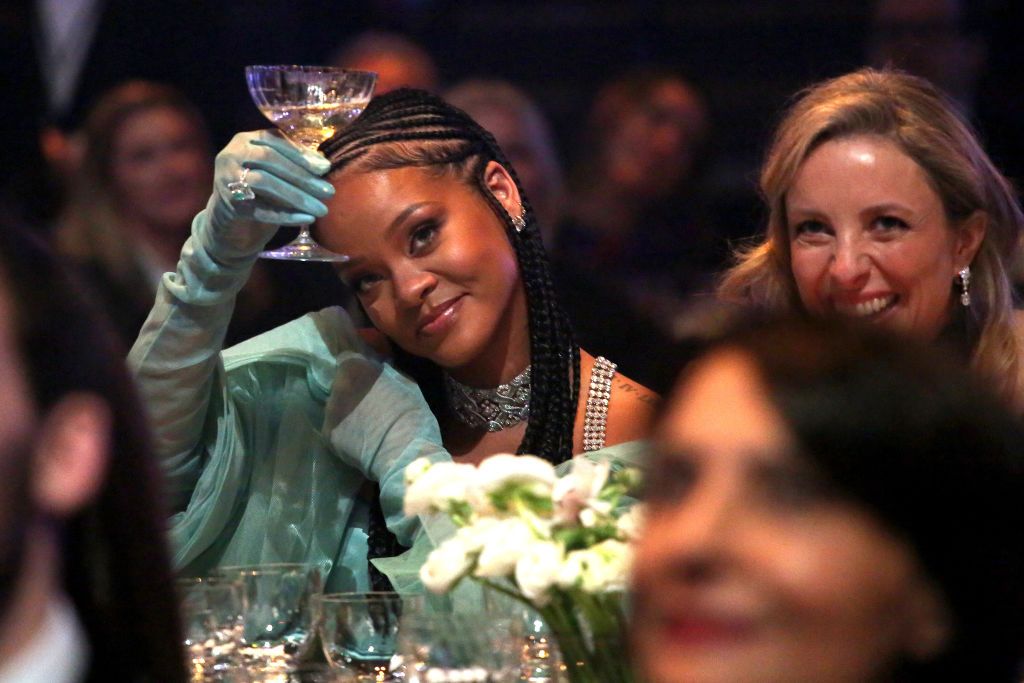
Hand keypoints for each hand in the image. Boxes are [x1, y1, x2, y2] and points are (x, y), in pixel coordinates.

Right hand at [197, 130, 335, 264]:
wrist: (228, 220)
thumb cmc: (258, 190)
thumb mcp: (273, 170)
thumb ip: (292, 162)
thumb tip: (323, 164)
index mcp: (244, 140)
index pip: (274, 140)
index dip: (300, 153)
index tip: (325, 168)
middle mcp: (231, 155)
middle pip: (269, 159)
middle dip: (302, 176)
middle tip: (329, 192)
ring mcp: (226, 179)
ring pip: (265, 182)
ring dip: (297, 196)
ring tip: (322, 209)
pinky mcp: (229, 205)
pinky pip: (261, 210)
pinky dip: (286, 215)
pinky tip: (307, 219)